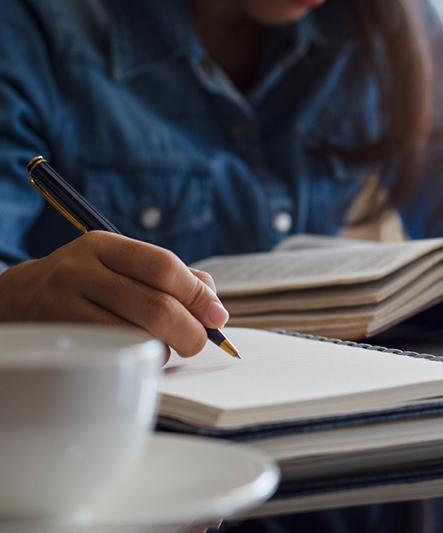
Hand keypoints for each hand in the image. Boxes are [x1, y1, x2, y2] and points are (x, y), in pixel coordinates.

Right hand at [0, 231, 228, 356]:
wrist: (18, 301)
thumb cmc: (89, 286)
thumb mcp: (121, 266)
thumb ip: (172, 278)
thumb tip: (215, 307)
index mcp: (104, 246)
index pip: (163, 266)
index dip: (197, 294)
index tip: (217, 316)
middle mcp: (80, 270)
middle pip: (155, 306)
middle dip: (191, 330)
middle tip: (200, 342)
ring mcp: (62, 306)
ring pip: (136, 336)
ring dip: (165, 348)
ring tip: (164, 345)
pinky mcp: (56, 339)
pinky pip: (115, 356)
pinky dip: (140, 359)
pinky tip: (139, 353)